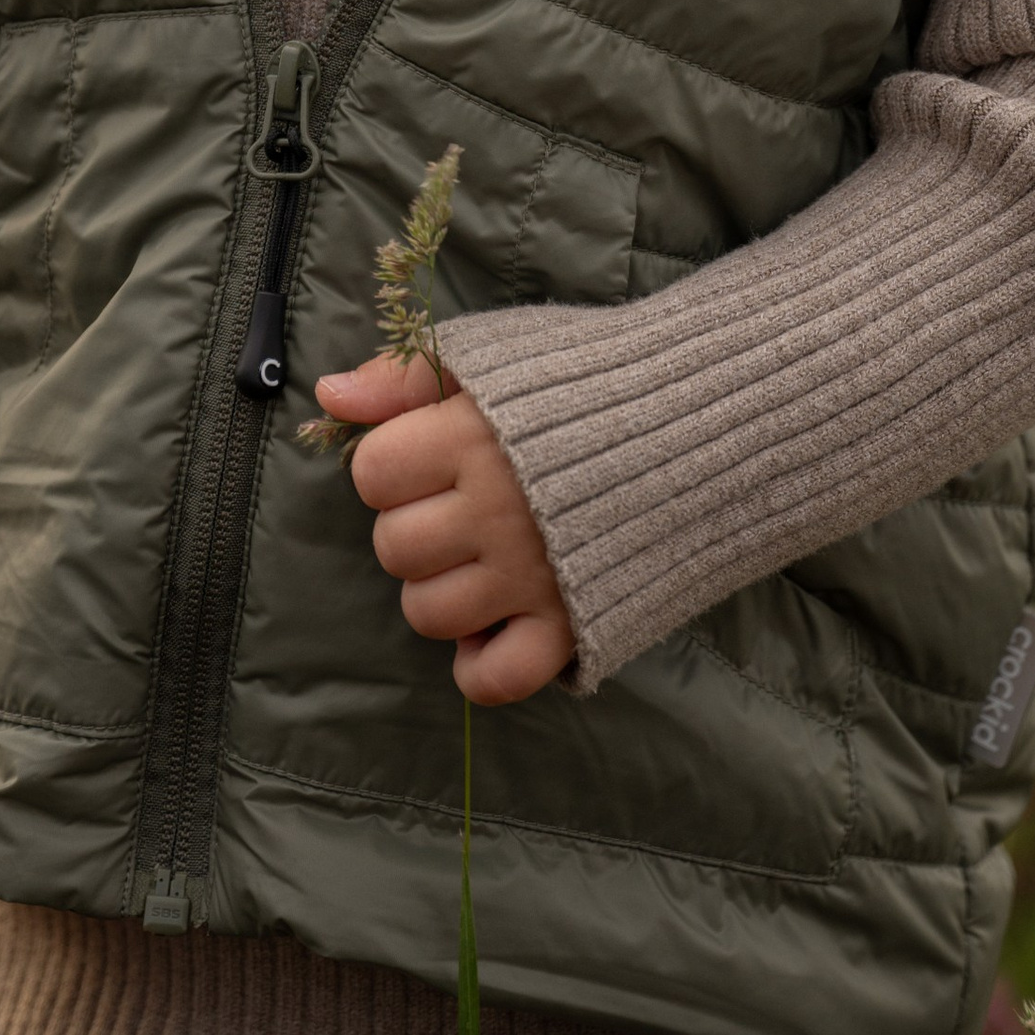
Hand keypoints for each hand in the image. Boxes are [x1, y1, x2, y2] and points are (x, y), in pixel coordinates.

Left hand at [316, 351, 576, 704]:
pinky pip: (495, 678)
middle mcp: (496, 511)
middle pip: (394, 547)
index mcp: (472, 438)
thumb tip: (330, 396)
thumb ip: (405, 377)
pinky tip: (494, 623)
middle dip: (415, 527)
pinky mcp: (570, 624)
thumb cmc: (589, 384)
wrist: (703, 424)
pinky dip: (481, 663)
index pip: (373, 474)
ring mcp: (532, 575)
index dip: (393, 466)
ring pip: (428, 613)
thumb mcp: (493, 356)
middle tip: (461, 507)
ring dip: (442, 590)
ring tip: (482, 558)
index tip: (433, 457)